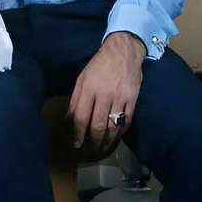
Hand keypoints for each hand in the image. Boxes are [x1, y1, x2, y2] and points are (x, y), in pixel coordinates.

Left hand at [66, 32, 144, 155]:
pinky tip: (116, 137)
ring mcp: (120, 98)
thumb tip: (68, 118)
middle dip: (92, 141)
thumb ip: (75, 99)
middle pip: (97, 125)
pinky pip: (127, 121)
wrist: (123, 51)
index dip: (77, 133)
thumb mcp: (82, 78)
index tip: (76, 144)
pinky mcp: (132, 99)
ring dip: (107, 141)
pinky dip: (121, 132)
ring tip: (102, 148)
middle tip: (90, 150)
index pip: (81, 117)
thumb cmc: (99, 65)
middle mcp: (103, 95)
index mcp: (88, 89)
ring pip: (112, 126)